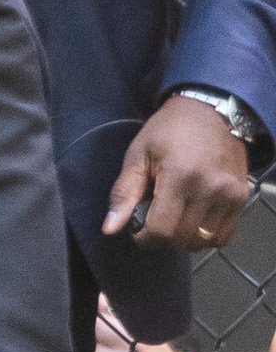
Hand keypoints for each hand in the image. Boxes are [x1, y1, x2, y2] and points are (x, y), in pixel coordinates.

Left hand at [103, 92, 252, 249]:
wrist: (209, 110)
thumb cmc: (169, 130)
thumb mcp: (138, 154)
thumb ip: (124, 193)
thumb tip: (110, 229)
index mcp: (180, 175)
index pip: (162, 230)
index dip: (144, 237)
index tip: (138, 228)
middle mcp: (210, 187)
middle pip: (182, 239)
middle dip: (162, 238)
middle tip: (155, 221)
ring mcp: (230, 194)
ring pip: (203, 241)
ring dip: (184, 239)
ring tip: (175, 219)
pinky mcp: (241, 196)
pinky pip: (223, 235)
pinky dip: (206, 236)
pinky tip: (194, 220)